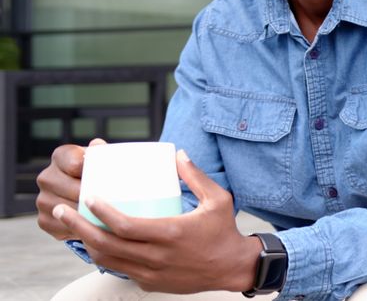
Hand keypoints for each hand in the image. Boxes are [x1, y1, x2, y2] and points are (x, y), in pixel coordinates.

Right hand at [36, 138, 106, 239]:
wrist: (90, 194)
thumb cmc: (101, 172)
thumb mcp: (103, 159)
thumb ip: (102, 152)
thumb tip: (98, 146)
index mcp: (61, 156)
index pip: (75, 163)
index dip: (89, 171)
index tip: (105, 177)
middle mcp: (47, 177)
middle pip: (73, 189)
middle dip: (93, 196)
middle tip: (114, 201)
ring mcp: (43, 200)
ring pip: (69, 209)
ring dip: (87, 214)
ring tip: (107, 215)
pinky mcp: (44, 220)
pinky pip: (64, 226)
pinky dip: (79, 228)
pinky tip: (95, 226)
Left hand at [51, 149, 262, 293]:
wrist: (233, 268)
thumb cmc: (224, 231)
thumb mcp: (218, 199)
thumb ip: (196, 176)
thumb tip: (178, 154)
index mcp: (171, 234)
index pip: (126, 226)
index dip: (102, 213)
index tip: (88, 197)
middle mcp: (157, 257)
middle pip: (107, 244)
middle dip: (79, 226)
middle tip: (62, 209)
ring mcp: (152, 273)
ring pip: (108, 260)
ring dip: (87, 242)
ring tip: (74, 225)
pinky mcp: (152, 283)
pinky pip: (121, 269)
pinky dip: (105, 256)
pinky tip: (97, 242)